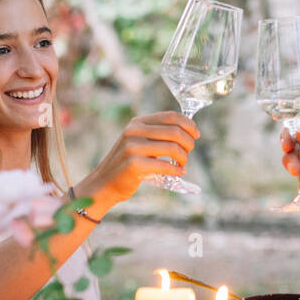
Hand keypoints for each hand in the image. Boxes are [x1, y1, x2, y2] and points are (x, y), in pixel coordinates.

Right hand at [84, 111, 199, 206]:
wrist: (104, 183)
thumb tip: (188, 130)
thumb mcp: (138, 141)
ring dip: (183, 158)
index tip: (196, 134)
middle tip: (188, 153)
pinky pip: (165, 165)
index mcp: (137, 122)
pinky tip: (178, 172)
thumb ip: (157, 133)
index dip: (189, 124)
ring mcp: (133, 147)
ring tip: (182, 164)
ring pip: (173, 148)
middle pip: (175, 131)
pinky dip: (176, 170)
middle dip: (188, 143)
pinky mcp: (134, 164)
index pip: (171, 116)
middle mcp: (134, 131)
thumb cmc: (127, 163)